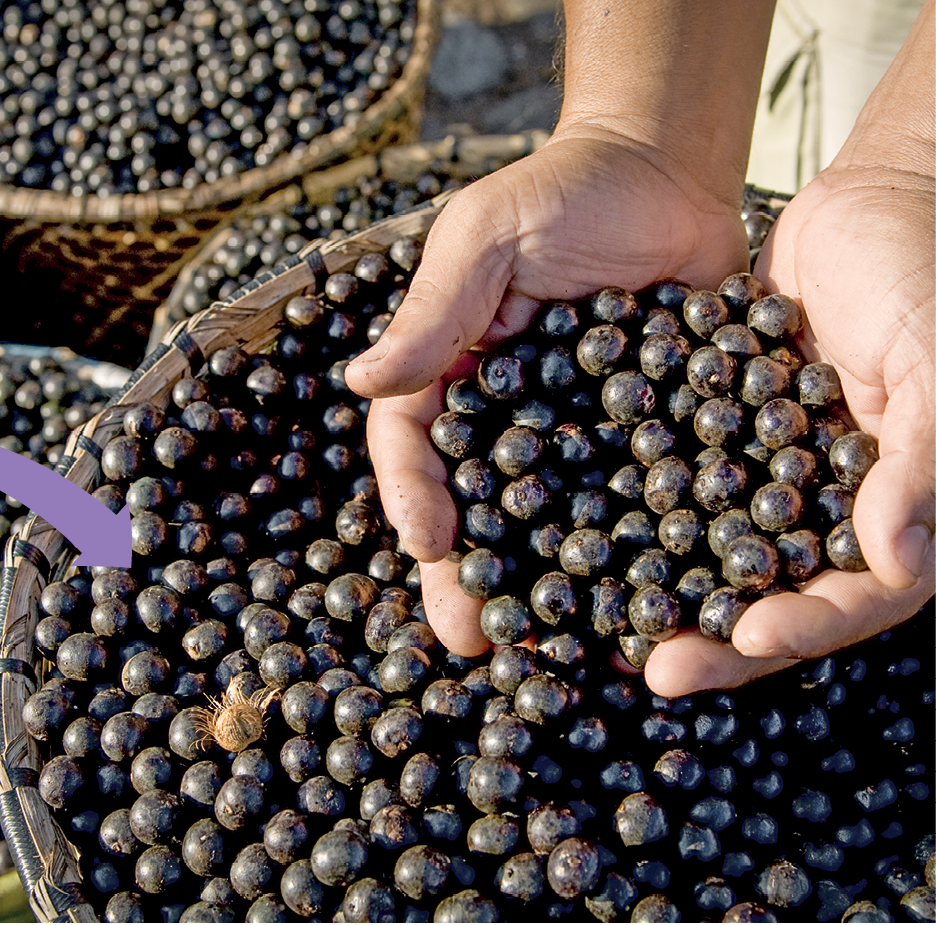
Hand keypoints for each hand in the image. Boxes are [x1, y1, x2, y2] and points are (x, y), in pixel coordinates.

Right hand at [344, 124, 751, 656]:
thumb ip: (436, 310)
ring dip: (542, 586)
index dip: (414, 496)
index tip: (426, 544)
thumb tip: (360, 382)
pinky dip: (633, 556)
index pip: (414, 443)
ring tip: (545, 647)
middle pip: (475, 505)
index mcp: (450, 371)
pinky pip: (637, 505)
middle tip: (469, 638)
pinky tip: (641, 606)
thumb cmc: (564, 189)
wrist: (674, 167)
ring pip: (550, 522)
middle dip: (467, 574)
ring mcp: (577, 434)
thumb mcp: (484, 237)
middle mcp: (505, 416)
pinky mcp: (649, 441)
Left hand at [646, 157, 935, 695]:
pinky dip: (630, 511)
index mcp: (895, 508)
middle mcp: (829, 506)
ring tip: (599, 623)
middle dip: (715, 639)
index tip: (746, 641)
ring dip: (662, 589)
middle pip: (774, 595)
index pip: (859, 598)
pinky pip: (672, 483)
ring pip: (713, 552)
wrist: (876, 196)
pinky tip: (572, 532)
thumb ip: (922, 462)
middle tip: (650, 669)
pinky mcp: (716, 431)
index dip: (806, 627)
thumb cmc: (928, 273)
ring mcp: (769, 472)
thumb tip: (897, 561)